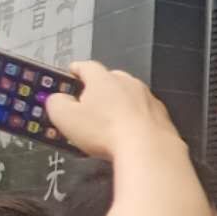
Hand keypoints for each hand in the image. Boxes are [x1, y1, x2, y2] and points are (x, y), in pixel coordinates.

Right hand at [42, 61, 182, 161]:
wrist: (148, 149)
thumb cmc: (106, 132)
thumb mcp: (66, 118)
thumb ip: (56, 103)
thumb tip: (56, 99)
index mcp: (103, 79)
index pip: (86, 66)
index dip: (75, 71)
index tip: (70, 76)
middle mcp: (128, 82)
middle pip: (108, 81)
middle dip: (97, 92)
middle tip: (86, 109)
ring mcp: (147, 98)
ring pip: (128, 97)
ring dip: (117, 106)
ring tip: (107, 126)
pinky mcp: (161, 116)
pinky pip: (143, 114)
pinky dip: (134, 121)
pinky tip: (127, 136)